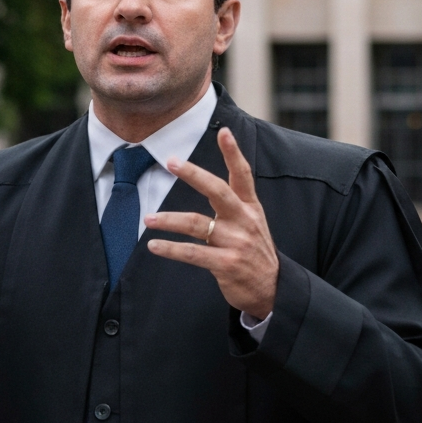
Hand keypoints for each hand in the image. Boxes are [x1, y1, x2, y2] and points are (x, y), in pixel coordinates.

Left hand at [145, 127, 277, 318]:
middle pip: (217, 191)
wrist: (272, 290)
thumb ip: (233, 203)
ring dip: (168, 220)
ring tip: (148, 219)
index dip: (233, 153)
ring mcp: (236, 243)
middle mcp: (244, 221)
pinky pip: (192, 253)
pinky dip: (171, 249)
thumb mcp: (252, 222)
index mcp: (250, 207)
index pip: (243, 175)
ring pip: (196, 224)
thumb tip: (206, 181)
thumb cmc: (254, 252)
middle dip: (193, 174)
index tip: (225, 132)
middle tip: (171, 161)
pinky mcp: (226, 265)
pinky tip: (155, 246)